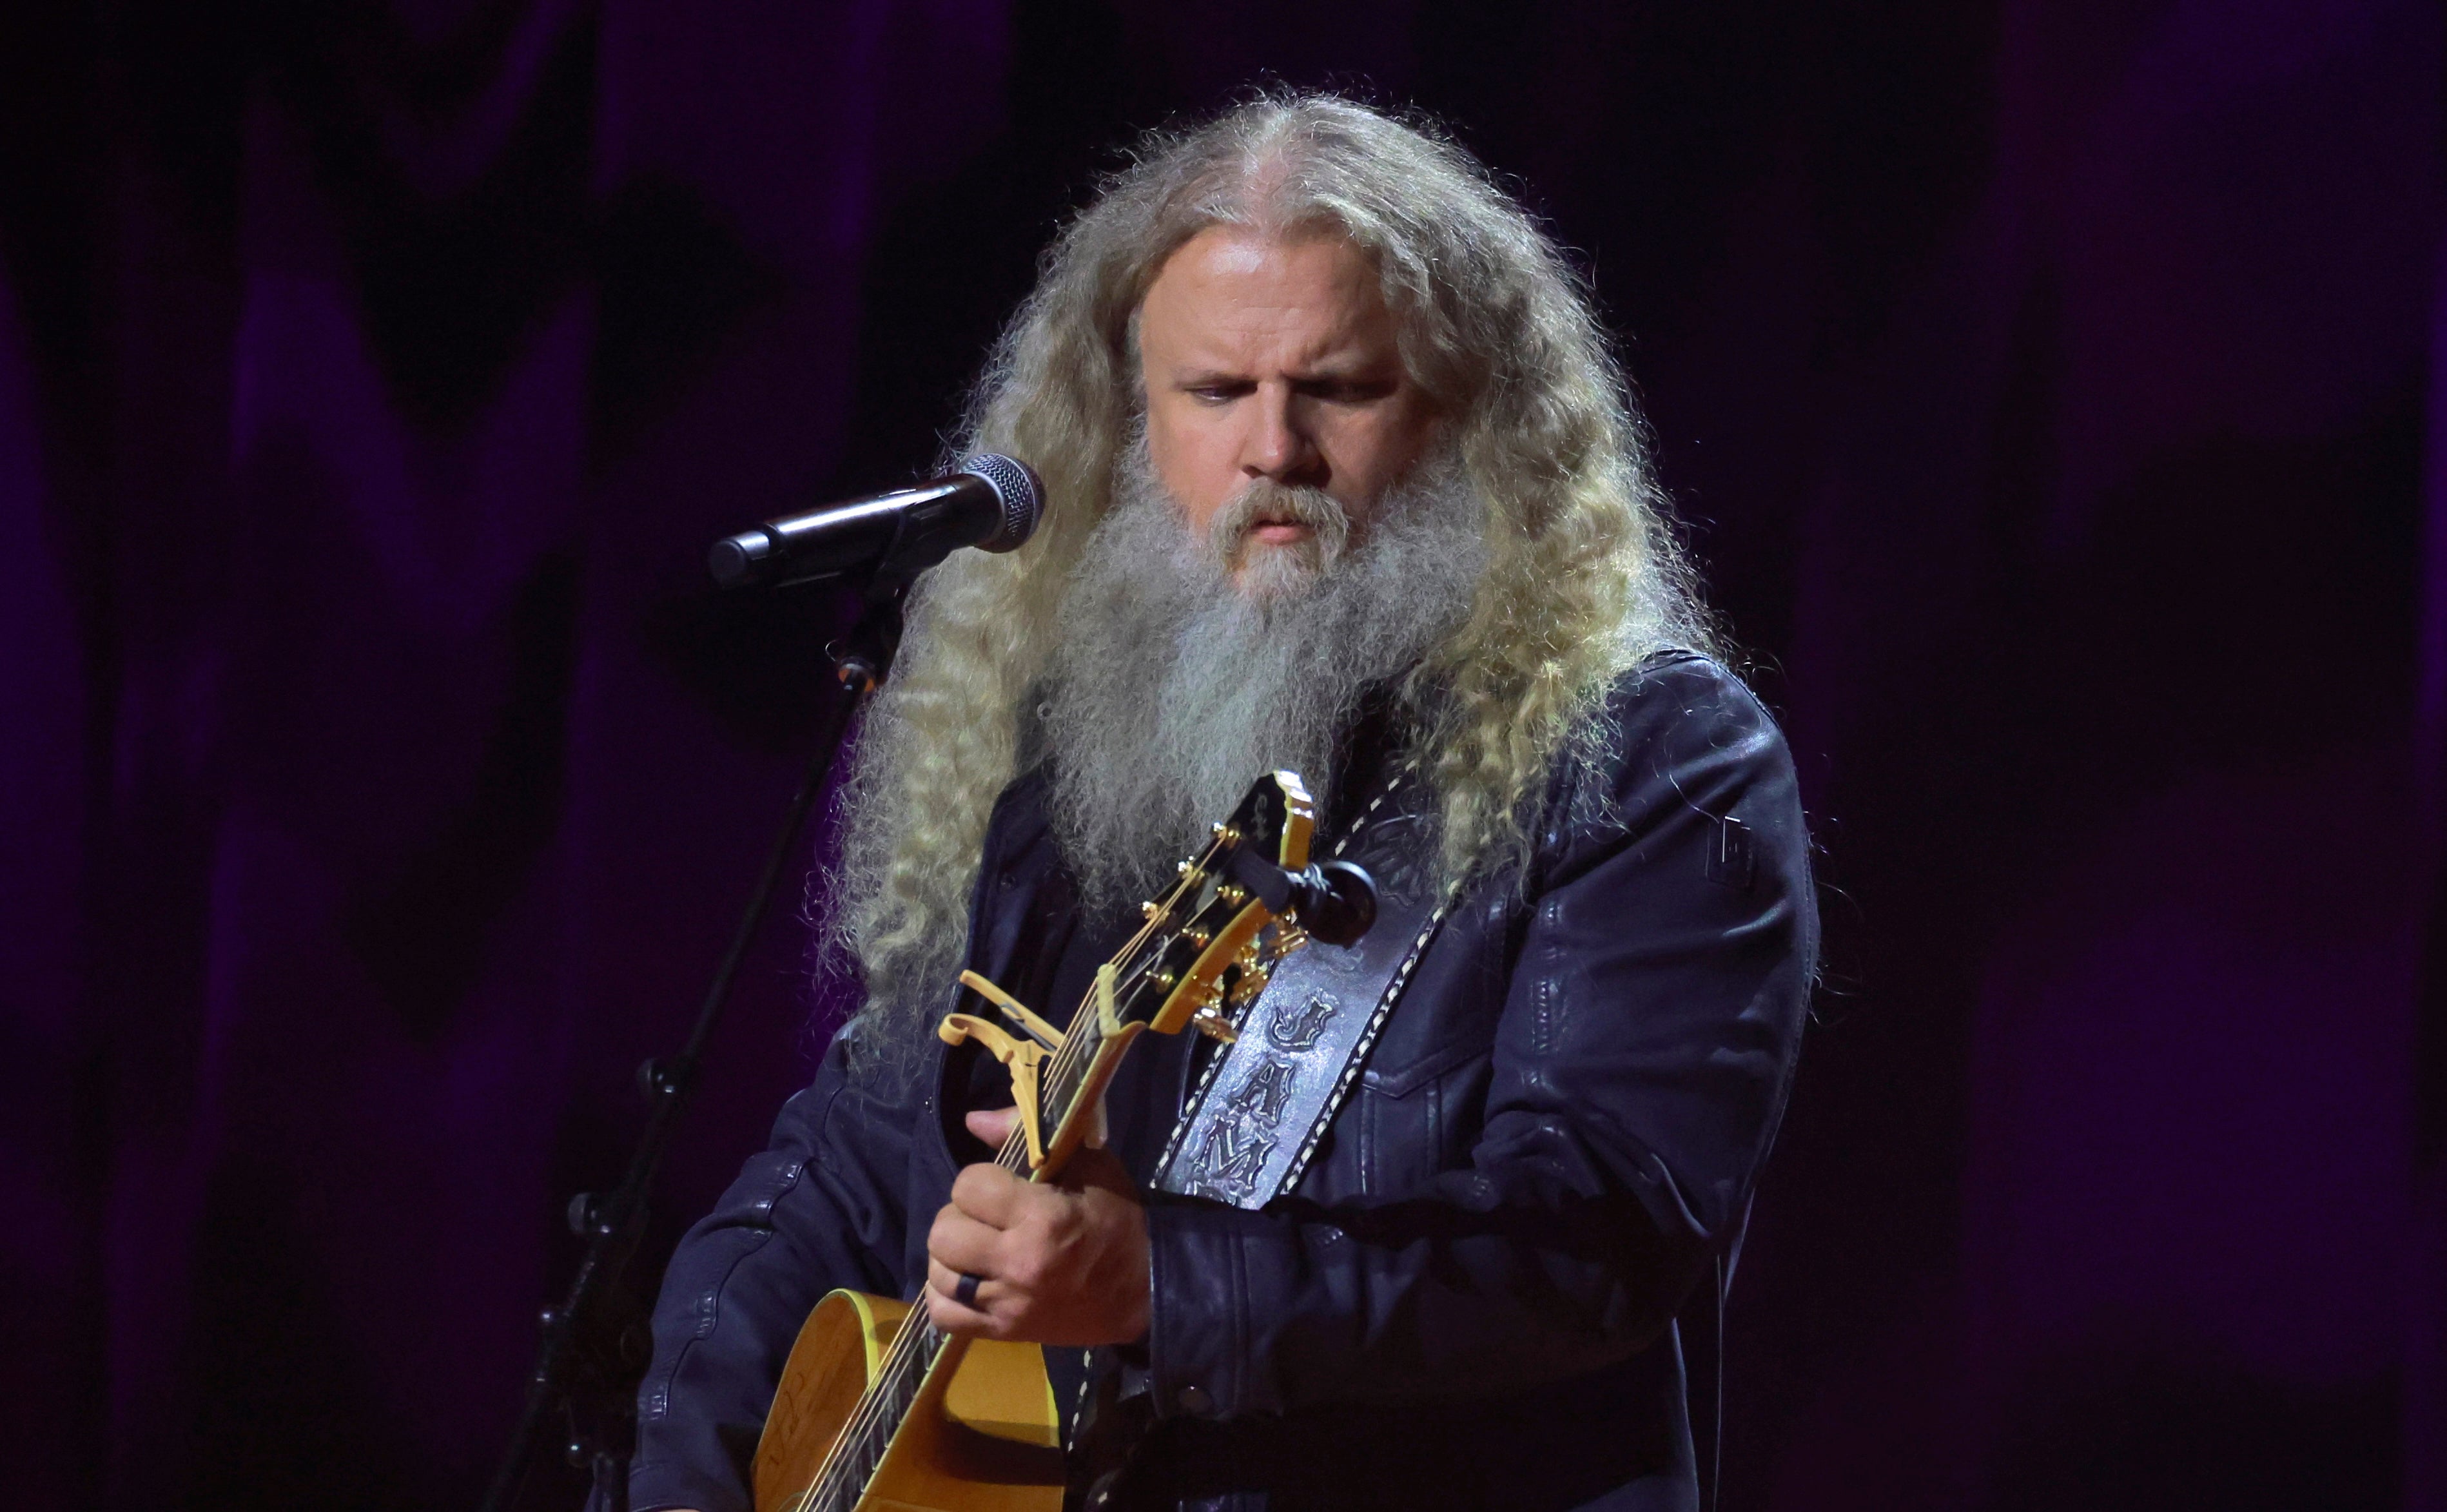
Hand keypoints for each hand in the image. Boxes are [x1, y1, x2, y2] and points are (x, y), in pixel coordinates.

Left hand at [925, 1107, 1150, 1346]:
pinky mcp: (1003, 1333)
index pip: (968, 1186)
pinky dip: (947, 1297)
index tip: (1002, 1187)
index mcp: (1043, 1218)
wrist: (1142, 1290)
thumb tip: (973, 1119)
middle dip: (960, 1217)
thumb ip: (1028, 1134)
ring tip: (977, 1250)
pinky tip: (969, 1282)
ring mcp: (1008, 1304)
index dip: (980, 1181)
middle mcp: (1019, 1264)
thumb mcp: (1087, 1166)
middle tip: (986, 1219)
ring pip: (938, 1273)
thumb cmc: (1115, 1220)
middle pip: (944, 1231)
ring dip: (952, 1257)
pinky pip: (943, 1316)